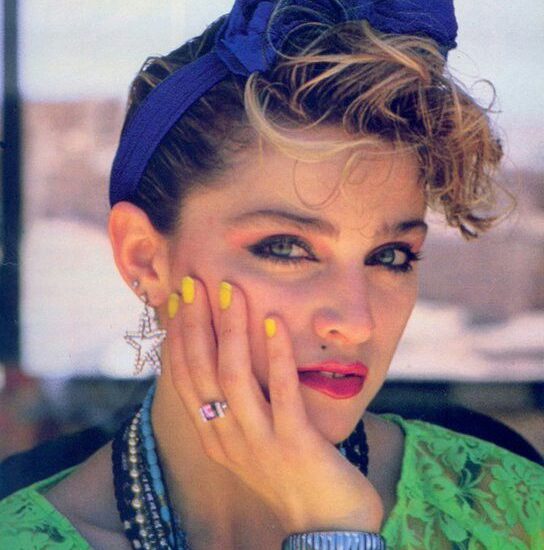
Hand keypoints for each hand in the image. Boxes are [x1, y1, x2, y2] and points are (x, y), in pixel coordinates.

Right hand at [168, 277, 383, 532]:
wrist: (326, 527)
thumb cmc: (290, 475)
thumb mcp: (252, 441)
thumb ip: (237, 407)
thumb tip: (228, 361)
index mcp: (213, 435)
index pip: (185, 378)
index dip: (179, 337)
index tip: (179, 301)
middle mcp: (227, 438)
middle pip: (201, 371)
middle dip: (195, 324)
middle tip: (195, 283)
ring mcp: (259, 443)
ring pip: (234, 377)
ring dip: (231, 330)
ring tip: (232, 292)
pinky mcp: (295, 445)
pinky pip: (282, 393)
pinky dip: (277, 355)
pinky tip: (275, 322)